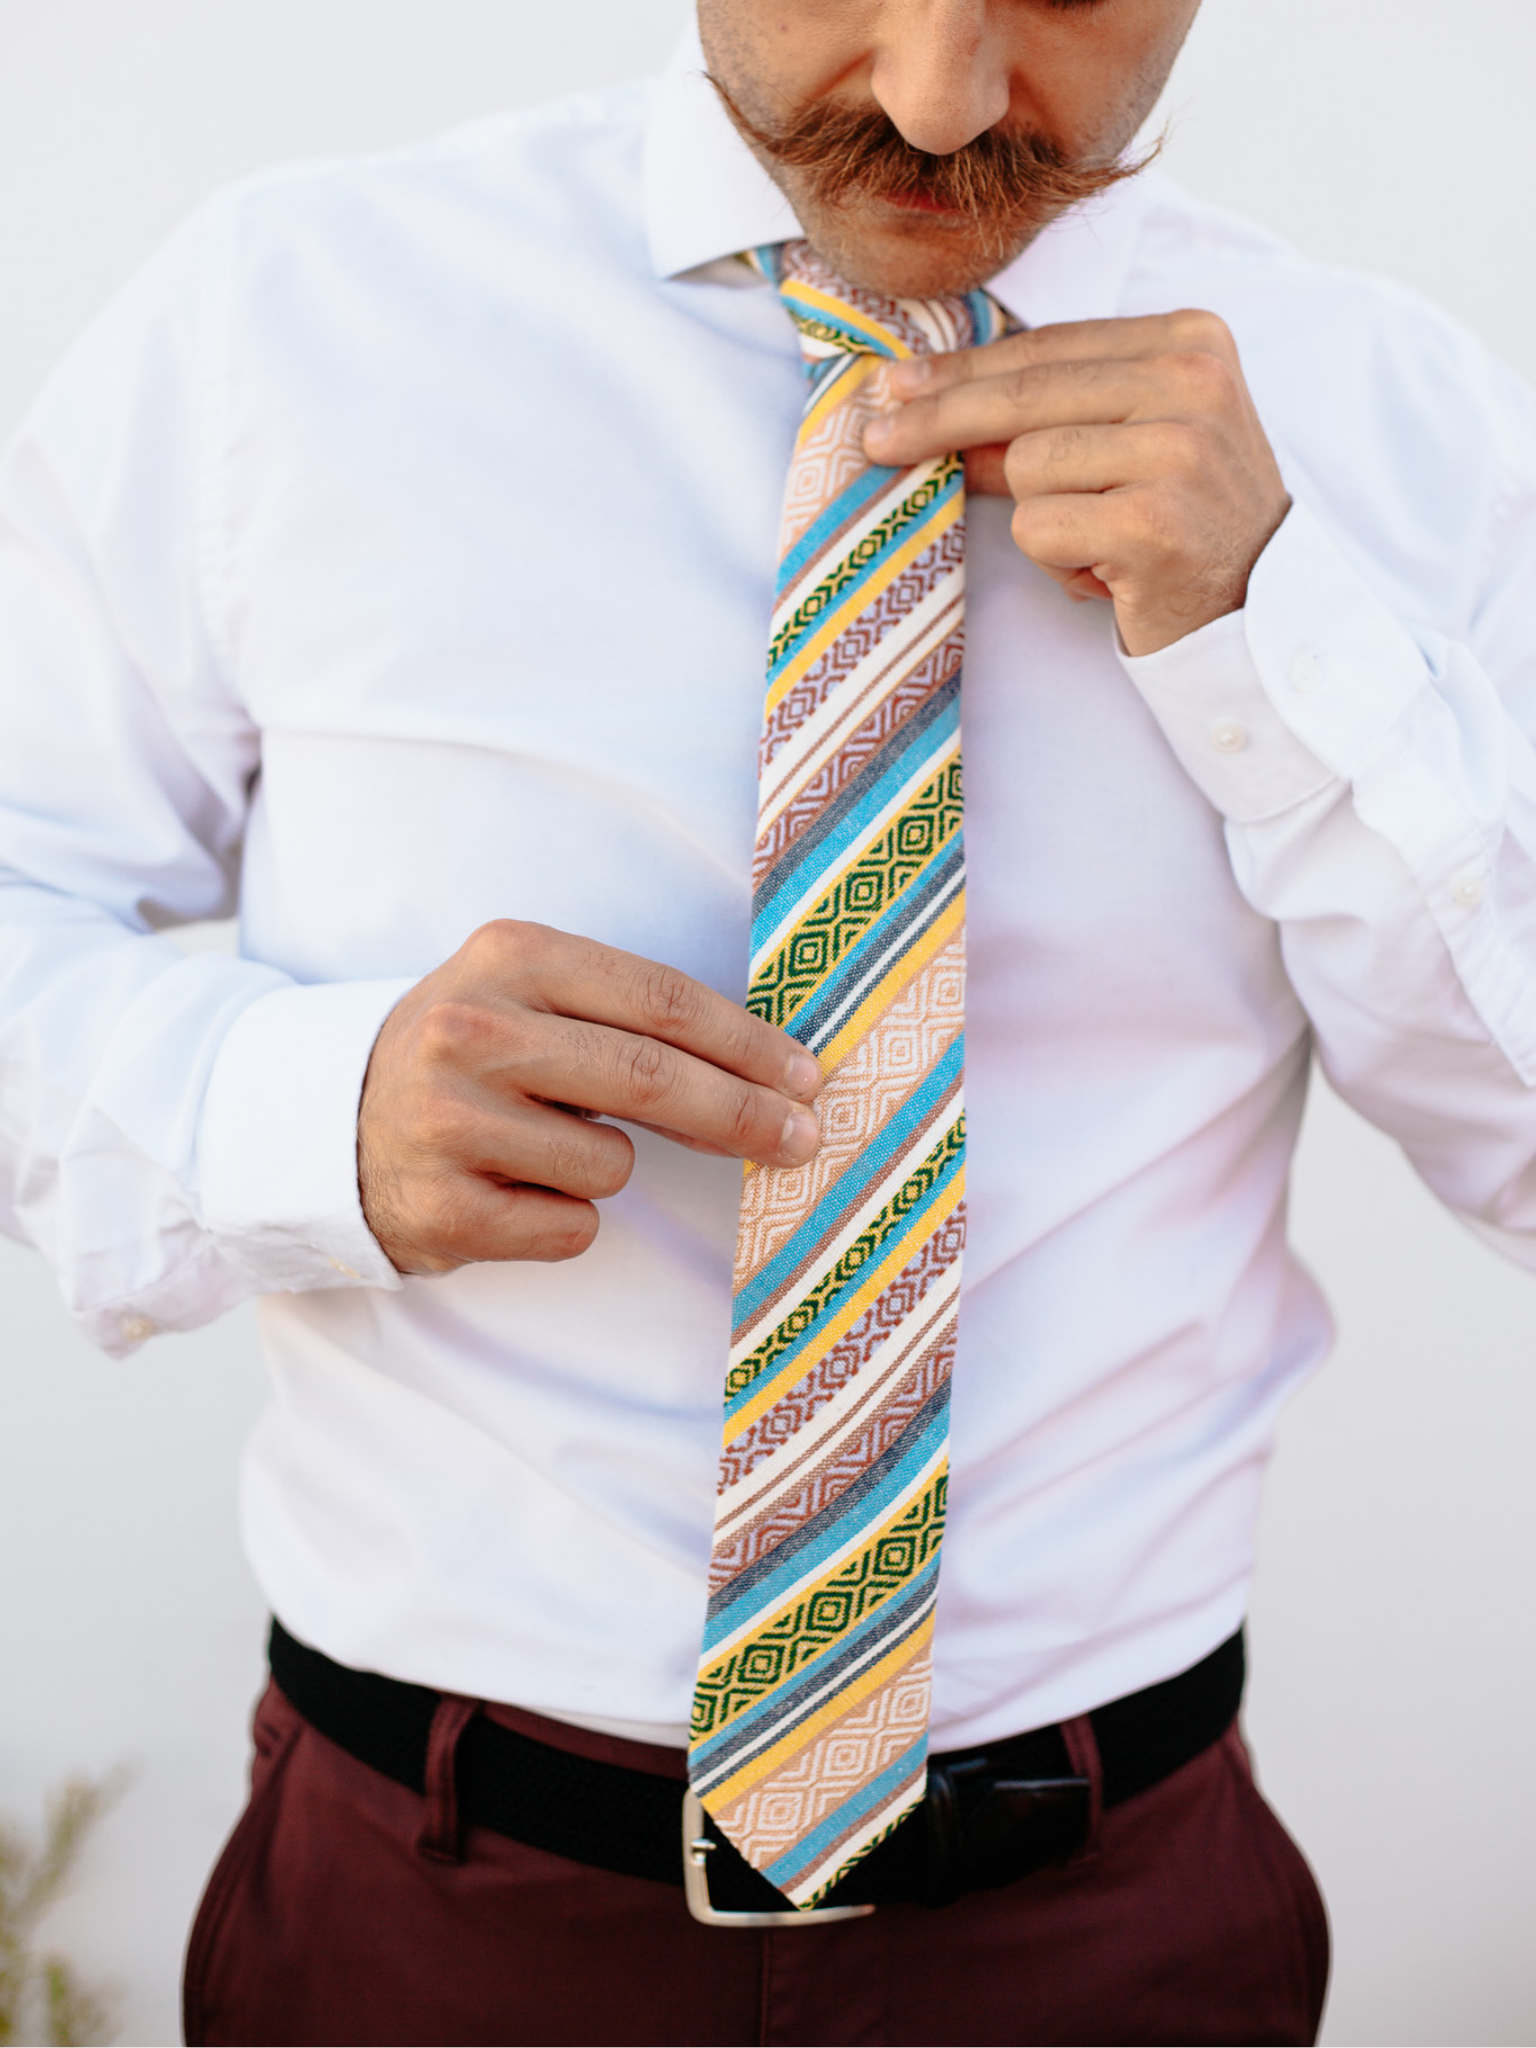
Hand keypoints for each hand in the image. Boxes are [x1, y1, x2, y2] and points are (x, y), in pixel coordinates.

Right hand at [357, 921, 822, 1274]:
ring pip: (611, 1164)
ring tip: (537, 1147)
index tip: (807, 1077)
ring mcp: (449, 1121)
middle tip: (803, 1140)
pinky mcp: (442, 1208)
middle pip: (650, 1078)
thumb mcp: (530, 996)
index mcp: (509, 955)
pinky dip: (561, 1219)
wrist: (327, 1124)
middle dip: (742, 1115)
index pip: (660, 999)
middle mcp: (470, 1030)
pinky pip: (572, 1227)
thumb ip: (629, 1018)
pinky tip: (507, 1190)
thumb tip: (772, 1078)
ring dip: (603, 1167)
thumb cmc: (469, 1057)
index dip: (747, 1044)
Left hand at [864, 310, 1290, 656]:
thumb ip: (1045, 414)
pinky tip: (1108, 575)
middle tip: (875, 441)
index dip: (960, 371)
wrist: (1258, 614)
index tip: (895, 385)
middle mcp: (1194, 381)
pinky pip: (1039, 528)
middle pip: (1023, 396)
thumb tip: (921, 403)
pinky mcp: (1153, 521)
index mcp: (1191, 339)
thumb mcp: (1125, 446)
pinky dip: (1058, 562)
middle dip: (940, 422)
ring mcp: (1179, 450)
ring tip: (1098, 544)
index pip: (1047, 347)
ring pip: (1027, 465)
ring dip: (1042, 519)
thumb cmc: (1182, 525)